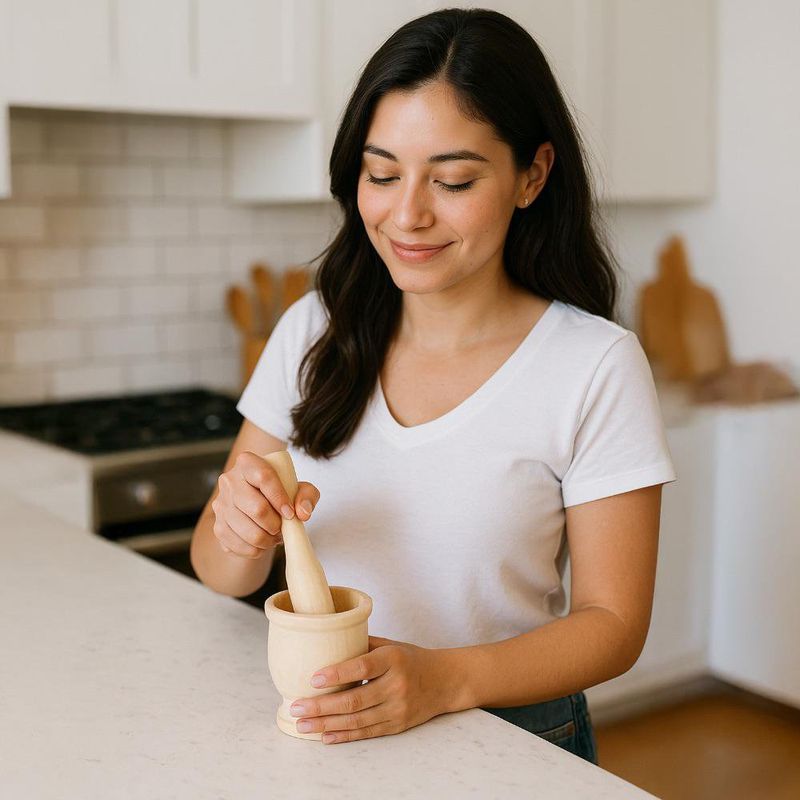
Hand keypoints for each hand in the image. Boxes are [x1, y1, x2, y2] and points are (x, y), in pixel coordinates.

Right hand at [210, 450, 319, 558]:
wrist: (258, 503)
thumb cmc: (281, 492)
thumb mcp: (300, 488)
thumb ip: (307, 495)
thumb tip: (302, 513)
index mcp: (247, 462)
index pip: (264, 477)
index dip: (280, 498)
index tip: (290, 513)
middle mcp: (229, 480)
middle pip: (256, 508)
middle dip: (275, 523)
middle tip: (282, 527)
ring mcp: (220, 504)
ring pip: (248, 531)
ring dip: (267, 539)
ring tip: (274, 535)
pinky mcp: (218, 526)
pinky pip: (239, 546)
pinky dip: (256, 549)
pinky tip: (262, 542)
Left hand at [289, 635, 455, 743]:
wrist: (445, 681)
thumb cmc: (411, 658)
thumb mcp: (391, 645)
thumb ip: (361, 645)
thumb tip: (326, 642)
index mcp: (393, 659)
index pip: (362, 667)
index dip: (337, 673)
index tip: (313, 678)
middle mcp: (396, 685)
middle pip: (354, 700)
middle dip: (321, 706)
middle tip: (297, 706)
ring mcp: (397, 709)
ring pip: (357, 721)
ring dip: (326, 724)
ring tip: (303, 724)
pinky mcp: (397, 726)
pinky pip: (366, 733)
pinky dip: (344, 736)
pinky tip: (325, 736)